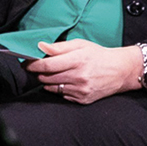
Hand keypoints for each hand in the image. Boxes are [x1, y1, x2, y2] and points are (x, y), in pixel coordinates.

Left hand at [26, 39, 143, 103]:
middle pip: (46, 78)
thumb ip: (59, 47)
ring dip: (47, 81)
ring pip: (52, 88)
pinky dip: (59, 89)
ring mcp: (81, 90)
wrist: (121, 71)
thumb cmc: (98, 55)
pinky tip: (64, 81)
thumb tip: (41, 46)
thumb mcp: (80, 45)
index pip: (47, 65)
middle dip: (37, 72)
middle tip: (36, 67)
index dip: (32, 64)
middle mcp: (79, 77)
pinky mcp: (83, 100)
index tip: (26, 63)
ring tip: (52, 74)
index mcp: (78, 60)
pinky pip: (62, 95)